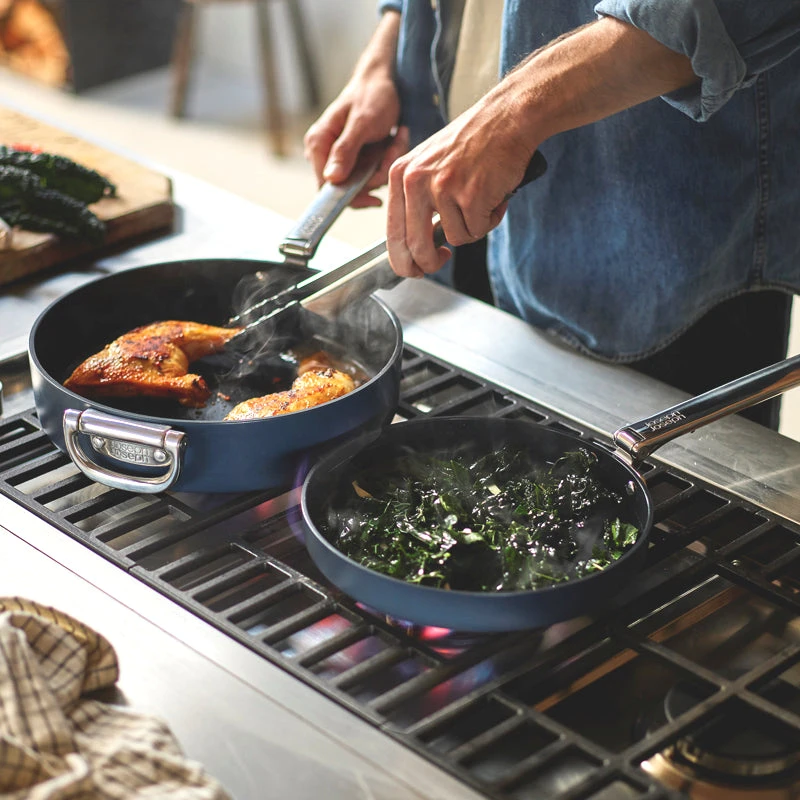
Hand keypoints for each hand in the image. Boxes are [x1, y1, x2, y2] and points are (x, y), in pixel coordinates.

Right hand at [303, 11, 406, 208]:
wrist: (384, 80)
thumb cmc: (372, 95)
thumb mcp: (362, 122)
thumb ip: (345, 151)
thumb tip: (331, 179)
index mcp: (318, 145)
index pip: (327, 188)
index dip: (352, 194)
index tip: (376, 191)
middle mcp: (324, 155)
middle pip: (348, 188)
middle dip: (376, 174)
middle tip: (394, 148)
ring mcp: (340, 158)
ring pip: (364, 182)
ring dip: (386, 165)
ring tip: (397, 138)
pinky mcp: (355, 159)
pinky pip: (372, 174)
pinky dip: (387, 161)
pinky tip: (395, 140)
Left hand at [386, 94, 534, 277]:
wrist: (506, 118)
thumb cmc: (471, 142)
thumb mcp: (427, 164)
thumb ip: (415, 201)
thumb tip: (413, 246)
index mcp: (400, 175)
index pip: (393, 234)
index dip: (403, 261)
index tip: (414, 269)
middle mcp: (416, 181)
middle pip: (417, 247)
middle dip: (430, 263)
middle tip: (442, 260)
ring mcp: (443, 189)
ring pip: (454, 239)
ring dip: (472, 228)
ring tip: (481, 200)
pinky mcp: (470, 195)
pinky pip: (477, 229)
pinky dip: (490, 219)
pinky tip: (494, 196)